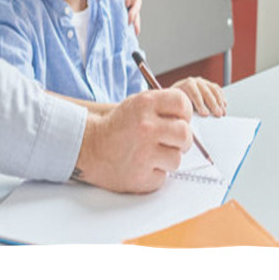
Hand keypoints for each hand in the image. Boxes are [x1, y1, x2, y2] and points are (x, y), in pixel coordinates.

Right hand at [73, 88, 191, 192]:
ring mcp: (144, 153)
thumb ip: (163, 107)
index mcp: (145, 104)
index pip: (182, 103)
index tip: (179, 119)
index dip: (184, 112)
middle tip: (172, 141)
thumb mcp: (137, 104)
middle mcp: (146, 127)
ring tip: (152, 154)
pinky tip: (143, 165)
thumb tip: (190, 118)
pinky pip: (164, 176)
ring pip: (177, 158)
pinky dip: (156, 173)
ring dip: (168, 158)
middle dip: (183, 140)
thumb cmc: (117, 126)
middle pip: (185, 133)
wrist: (88, 147)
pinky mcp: (141, 176)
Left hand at [172, 76, 227, 116]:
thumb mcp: (177, 108)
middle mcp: (195, 81)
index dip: (200, 103)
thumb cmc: (177, 104)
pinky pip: (218, 90)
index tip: (205, 114)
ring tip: (222, 113)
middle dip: (213, 104)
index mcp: (185, 85)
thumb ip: (183, 113)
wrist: (177, 96)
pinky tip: (223, 106)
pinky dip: (222, 98)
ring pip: (214, 90)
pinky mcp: (210, 85)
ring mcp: (203, 82)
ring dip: (219, 102)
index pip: (194, 92)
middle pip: (206, 91)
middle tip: (217, 114)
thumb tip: (186, 123)